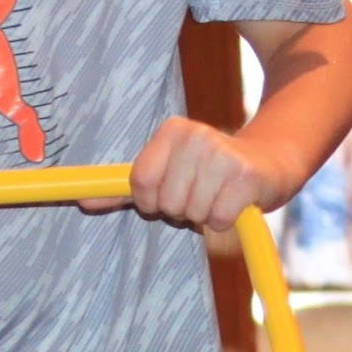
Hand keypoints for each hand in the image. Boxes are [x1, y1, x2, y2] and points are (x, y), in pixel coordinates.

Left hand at [103, 118, 274, 229]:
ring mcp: (222, 154)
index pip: (140, 183)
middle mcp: (196, 136)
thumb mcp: (166, 173)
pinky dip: (225, 221)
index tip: (168, 196)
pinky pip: (218, 219)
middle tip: (202, 193)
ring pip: (193, 213)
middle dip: (182, 210)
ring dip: (205, 215)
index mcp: (171, 131)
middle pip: (166, 203)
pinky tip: (236, 202)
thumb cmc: (210, 174)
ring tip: (220, 196)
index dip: (152, 202)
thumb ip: (124, 190)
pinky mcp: (246, 176)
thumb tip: (81, 200)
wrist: (270, 161)